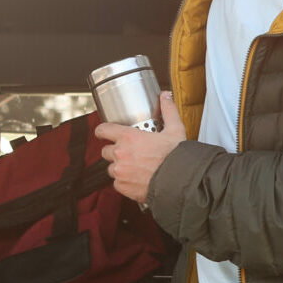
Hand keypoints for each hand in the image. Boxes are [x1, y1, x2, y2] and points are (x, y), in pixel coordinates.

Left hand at [94, 92, 184, 206]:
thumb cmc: (177, 156)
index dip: (102, 131)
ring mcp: (119, 171)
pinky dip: (124, 181)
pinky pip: (117, 183)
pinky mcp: (122, 186)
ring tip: (136, 167)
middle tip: (129, 153)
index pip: (103, 130)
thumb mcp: (175, 129)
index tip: (103, 133)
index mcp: (129, 137)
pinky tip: (137, 178)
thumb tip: (165, 96)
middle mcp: (120, 154)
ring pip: (111, 168)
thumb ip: (168, 111)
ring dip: (120, 167)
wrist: (181, 181)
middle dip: (115, 152)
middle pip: (105, 151)